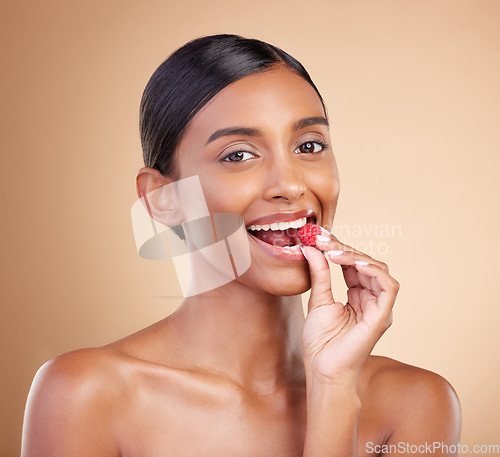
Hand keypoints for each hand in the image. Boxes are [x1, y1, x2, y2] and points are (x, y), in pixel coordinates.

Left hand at [301, 232, 399, 385]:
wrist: (322, 370)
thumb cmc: (321, 342)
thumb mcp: (318, 300)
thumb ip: (319, 274)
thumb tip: (312, 248)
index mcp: (357, 295)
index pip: (352, 264)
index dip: (338, 247)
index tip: (318, 236)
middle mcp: (371, 299)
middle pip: (365, 263)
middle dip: (344, 248)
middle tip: (322, 239)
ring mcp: (379, 307)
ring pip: (378, 269)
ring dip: (356, 256)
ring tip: (333, 251)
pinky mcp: (383, 316)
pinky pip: (388, 286)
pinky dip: (373, 271)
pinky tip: (353, 263)